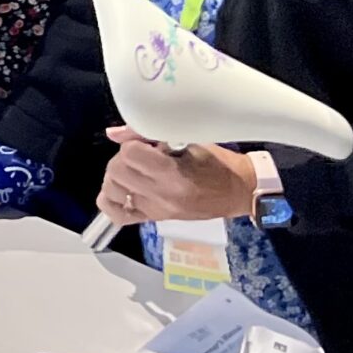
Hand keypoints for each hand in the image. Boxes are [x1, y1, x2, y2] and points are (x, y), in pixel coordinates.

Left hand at [97, 129, 255, 224]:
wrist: (239, 191)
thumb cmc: (219, 162)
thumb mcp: (192, 140)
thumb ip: (151, 134)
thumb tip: (113, 133)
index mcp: (172, 174)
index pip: (129, 153)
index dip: (134, 142)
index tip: (147, 142)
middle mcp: (161, 196)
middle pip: (117, 171)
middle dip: (124, 157)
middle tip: (142, 154)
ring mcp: (157, 210)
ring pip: (113, 191)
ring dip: (118, 176)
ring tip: (135, 170)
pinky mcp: (155, 219)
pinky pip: (119, 215)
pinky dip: (113, 200)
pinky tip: (124, 189)